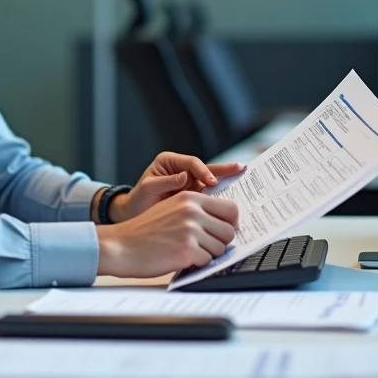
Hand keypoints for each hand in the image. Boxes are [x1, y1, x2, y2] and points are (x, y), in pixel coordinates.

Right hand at [96, 191, 239, 277]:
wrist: (121, 246)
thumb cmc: (144, 231)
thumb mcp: (171, 208)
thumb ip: (196, 210)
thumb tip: (225, 221)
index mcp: (190, 197)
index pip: (231, 207)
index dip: (230, 222)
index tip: (223, 230)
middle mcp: (192, 211)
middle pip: (229, 230)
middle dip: (220, 241)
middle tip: (204, 245)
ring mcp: (190, 230)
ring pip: (221, 248)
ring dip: (208, 254)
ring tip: (188, 252)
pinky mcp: (187, 250)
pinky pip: (207, 261)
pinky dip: (197, 264)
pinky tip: (181, 259)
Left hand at [109, 152, 244, 222]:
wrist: (134, 214)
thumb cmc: (137, 200)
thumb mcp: (147, 188)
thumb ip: (165, 182)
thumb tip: (184, 177)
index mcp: (169, 162)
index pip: (192, 163)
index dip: (203, 171)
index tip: (211, 182)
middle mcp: (182, 169)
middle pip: (205, 167)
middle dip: (222, 170)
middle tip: (239, 169)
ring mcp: (189, 182)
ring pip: (210, 179)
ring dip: (225, 180)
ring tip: (242, 174)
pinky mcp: (193, 195)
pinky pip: (209, 193)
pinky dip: (220, 194)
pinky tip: (232, 195)